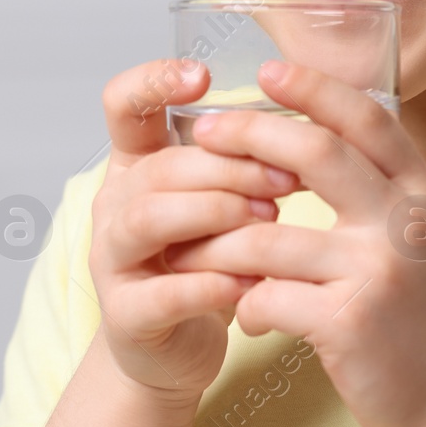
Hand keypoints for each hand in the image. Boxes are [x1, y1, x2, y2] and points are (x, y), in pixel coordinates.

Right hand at [87, 58, 302, 410]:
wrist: (175, 350)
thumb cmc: (208, 263)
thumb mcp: (223, 201)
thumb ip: (245, 160)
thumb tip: (313, 118)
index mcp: (137, 165)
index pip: (122, 104)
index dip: (153, 81)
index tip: (204, 76)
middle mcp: (115, 203)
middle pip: (159, 165)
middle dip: (228, 165)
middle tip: (289, 176)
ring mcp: (113, 258)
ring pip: (147, 219)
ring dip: (214, 214)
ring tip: (271, 222)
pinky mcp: (126, 314)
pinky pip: (160, 293)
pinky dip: (208, 286)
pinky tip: (252, 283)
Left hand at [162, 60, 425, 426]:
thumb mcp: (421, 234)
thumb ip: (381, 188)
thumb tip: (313, 134)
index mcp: (421, 191)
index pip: (365, 117)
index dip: (313, 88)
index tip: (265, 73)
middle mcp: (403, 222)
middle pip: (314, 153)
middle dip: (248, 136)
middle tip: (204, 136)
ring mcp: (376, 272)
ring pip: (267, 237)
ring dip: (219, 243)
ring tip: (196, 250)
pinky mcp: (348, 323)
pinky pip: (266, 298)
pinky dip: (244, 306)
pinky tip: (247, 316)